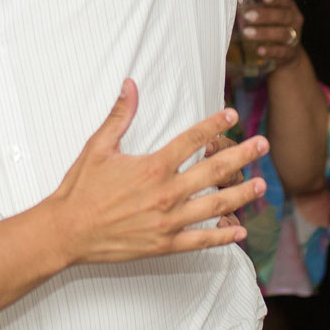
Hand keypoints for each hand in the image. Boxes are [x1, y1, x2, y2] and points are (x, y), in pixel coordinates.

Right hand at [45, 81, 266, 264]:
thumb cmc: (80, 188)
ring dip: (241, 195)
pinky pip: (200, 241)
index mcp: (152, 167)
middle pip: (214, 171)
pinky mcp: (164, 244)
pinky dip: (222, 237)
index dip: (214, 125)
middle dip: (242, 156)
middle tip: (263, 145)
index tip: (232, 115)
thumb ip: (120, 116)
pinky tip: (240, 231)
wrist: (66, 231)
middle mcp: (166, 194)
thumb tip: (130, 85)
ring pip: (215, 207)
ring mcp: (168, 222)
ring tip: (261, 185)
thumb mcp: (98, 147)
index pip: (191, 140)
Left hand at [238, 0, 305, 68]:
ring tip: (247, 33)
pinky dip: (270, 51)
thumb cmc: (273, 28)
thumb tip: (235, 4)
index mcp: (289, 9)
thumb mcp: (269, 18)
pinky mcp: (290, 53)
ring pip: (282, 34)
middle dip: (265, 15)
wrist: (287, 54)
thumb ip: (256, 10)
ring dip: (264, 33)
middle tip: (248, 16)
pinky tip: (259, 50)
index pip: (285, 0)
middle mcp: (294, 22)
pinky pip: (281, 52)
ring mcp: (294, 38)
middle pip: (283, 16)